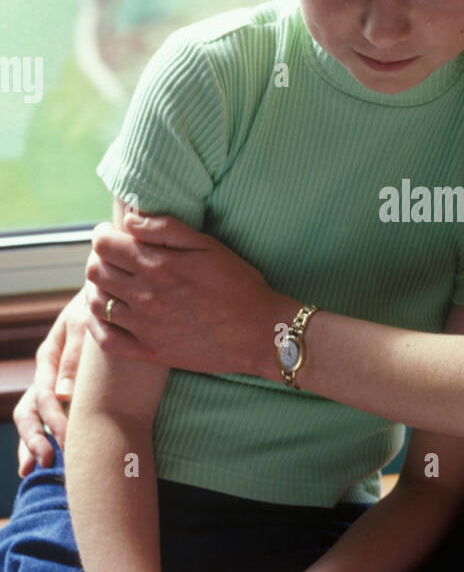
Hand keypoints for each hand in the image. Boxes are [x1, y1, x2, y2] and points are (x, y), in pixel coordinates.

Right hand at [13, 288, 88, 475]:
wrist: (114, 300)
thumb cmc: (103, 308)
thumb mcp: (88, 323)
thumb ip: (77, 356)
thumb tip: (63, 395)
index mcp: (50, 357)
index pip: (44, 395)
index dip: (54, 421)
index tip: (68, 442)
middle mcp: (48, 374)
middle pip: (30, 411)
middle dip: (34, 439)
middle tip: (46, 462)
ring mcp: (56, 383)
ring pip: (34, 418)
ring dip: (32, 443)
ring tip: (35, 470)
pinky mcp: (72, 391)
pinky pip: (52, 417)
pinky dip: (47, 438)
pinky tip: (46, 463)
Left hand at [84, 211, 288, 375]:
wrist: (259, 333)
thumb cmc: (238, 285)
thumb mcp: (208, 246)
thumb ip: (166, 228)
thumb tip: (129, 219)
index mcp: (158, 265)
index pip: (104, 245)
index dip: (104, 235)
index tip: (113, 235)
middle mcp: (145, 296)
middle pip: (95, 271)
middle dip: (100, 259)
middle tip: (115, 259)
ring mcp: (144, 327)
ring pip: (96, 302)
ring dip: (98, 288)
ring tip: (113, 283)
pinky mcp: (149, 352)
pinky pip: (105, 339)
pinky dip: (97, 324)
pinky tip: (106, 314)